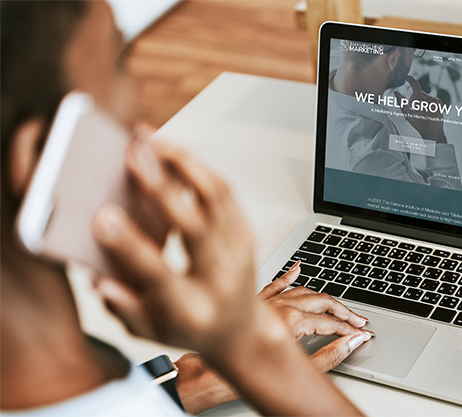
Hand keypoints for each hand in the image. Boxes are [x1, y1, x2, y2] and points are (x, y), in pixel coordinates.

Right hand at [93, 139, 366, 415]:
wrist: (240, 330)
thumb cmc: (192, 329)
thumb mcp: (149, 334)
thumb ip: (123, 308)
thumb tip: (99, 279)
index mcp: (193, 309)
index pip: (160, 275)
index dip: (129, 246)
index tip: (102, 218)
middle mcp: (222, 277)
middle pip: (194, 226)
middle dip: (161, 187)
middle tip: (133, 154)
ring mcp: (239, 252)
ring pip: (217, 198)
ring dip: (183, 163)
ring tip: (152, 141)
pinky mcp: (245, 232)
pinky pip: (225, 192)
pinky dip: (199, 167)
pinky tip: (174, 153)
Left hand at [175, 265, 372, 414]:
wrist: (208, 371)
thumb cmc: (243, 373)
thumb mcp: (298, 369)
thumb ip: (330, 355)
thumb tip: (352, 343)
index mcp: (293, 321)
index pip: (332, 322)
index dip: (351, 328)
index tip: (364, 333)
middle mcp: (280, 306)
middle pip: (322, 302)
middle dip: (344, 311)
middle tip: (359, 319)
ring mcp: (267, 301)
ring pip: (303, 290)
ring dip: (323, 296)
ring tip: (339, 304)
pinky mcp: (254, 300)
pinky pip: (275, 283)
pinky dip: (288, 275)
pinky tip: (297, 269)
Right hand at [394, 75, 446, 142]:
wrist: (433, 132)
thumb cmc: (419, 125)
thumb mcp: (407, 115)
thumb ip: (401, 103)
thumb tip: (396, 92)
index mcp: (421, 101)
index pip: (415, 85)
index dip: (410, 79)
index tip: (406, 77)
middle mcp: (430, 99)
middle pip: (418, 93)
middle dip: (414, 98)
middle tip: (414, 109)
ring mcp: (436, 100)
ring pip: (424, 96)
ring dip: (421, 101)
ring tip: (421, 112)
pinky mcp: (439, 101)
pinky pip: (430, 98)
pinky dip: (427, 103)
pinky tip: (427, 111)